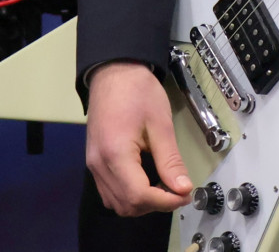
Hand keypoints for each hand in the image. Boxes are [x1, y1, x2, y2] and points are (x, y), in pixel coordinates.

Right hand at [85, 61, 191, 215]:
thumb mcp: (160, 124)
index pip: (138, 196)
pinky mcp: (94, 162)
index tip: (185, 194)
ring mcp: (93, 165)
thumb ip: (170, 160)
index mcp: (115, 154)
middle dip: (155, 204)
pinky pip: (109, 191)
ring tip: (164, 186)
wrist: (114, 72)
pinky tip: (147, 182)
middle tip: (178, 189)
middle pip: (126, 205)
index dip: (165, 202)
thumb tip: (183, 188)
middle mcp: (99, 165)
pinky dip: (129, 195)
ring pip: (116, 203)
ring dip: (141, 203)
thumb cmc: (137, 91)